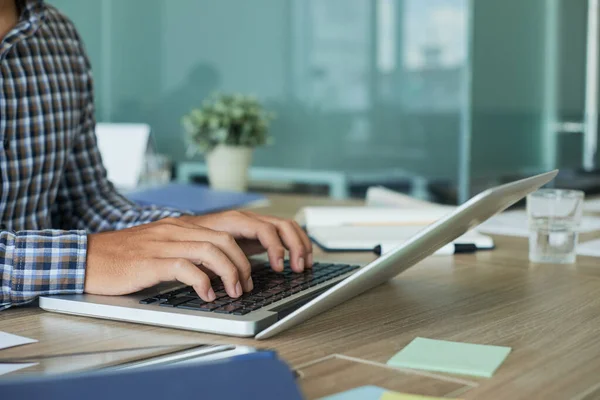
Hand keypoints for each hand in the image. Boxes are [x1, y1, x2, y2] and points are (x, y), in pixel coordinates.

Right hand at [84, 212, 311, 301]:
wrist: (92, 256)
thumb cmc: (135, 256)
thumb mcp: (176, 246)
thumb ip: (206, 249)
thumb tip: (240, 264)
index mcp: (197, 224)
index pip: (247, 220)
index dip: (276, 236)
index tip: (292, 257)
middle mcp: (187, 227)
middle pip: (239, 228)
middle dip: (266, 250)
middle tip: (273, 274)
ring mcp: (170, 240)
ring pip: (216, 247)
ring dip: (234, 272)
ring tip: (237, 291)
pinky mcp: (153, 259)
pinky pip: (186, 266)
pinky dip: (203, 281)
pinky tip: (208, 294)